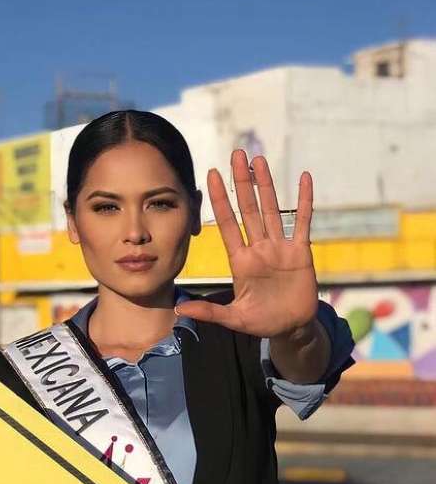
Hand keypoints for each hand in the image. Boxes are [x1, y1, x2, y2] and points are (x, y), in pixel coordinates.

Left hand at [180, 150, 318, 338]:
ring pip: (271, 209)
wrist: (290, 328)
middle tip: (236, 154)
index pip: (227, 224)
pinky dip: (304, 201)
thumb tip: (179, 311)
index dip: (220, 200)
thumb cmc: (261, 322)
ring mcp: (280, 248)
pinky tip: (304, 178)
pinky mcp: (301, 252)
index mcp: (241, 261)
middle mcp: (259, 249)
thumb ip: (209, 312)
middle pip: (248, 208)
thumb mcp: (233, 318)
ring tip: (259, 160)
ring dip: (266, 185)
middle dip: (242, 183)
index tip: (211, 175)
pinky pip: (302, 222)